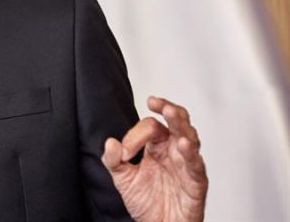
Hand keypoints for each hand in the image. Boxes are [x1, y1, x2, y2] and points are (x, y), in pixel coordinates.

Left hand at [102, 96, 207, 221]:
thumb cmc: (147, 203)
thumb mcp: (123, 179)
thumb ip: (113, 160)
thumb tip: (110, 143)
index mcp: (157, 146)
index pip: (150, 127)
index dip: (135, 135)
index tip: (125, 153)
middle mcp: (173, 151)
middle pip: (176, 121)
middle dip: (168, 108)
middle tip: (157, 102)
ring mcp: (186, 164)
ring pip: (189, 137)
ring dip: (181, 124)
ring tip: (171, 113)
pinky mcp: (196, 181)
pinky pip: (196, 164)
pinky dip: (191, 154)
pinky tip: (183, 144)